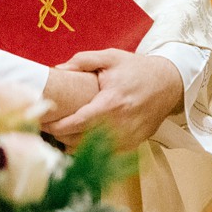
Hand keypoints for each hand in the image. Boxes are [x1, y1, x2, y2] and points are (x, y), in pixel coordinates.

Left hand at [46, 49, 183, 150]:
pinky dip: (90, 149)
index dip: (55, 127)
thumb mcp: (112, 57)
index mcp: (111, 103)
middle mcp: (118, 125)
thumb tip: (57, 69)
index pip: (75, 123)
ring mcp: (126, 138)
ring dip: (72, 145)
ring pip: (89, 151)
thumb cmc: (138, 69)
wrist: (169, 83)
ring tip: (63, 133)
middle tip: (48, 127)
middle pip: (78, 140)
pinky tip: (83, 138)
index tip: (42, 122)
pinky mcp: (132, 144)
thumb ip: (84, 60)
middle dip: (59, 136)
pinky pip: (103, 154)